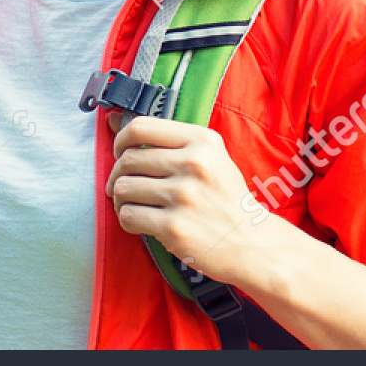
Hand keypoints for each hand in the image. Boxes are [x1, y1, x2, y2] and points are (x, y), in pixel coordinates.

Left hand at [104, 111, 270, 286]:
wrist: (253, 244)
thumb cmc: (226, 199)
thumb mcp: (210, 158)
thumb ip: (167, 141)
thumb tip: (112, 122)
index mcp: (202, 141)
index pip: (141, 127)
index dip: (122, 140)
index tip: (121, 152)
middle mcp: (194, 164)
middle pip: (128, 159)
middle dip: (118, 174)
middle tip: (124, 186)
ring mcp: (183, 196)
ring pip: (123, 187)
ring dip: (120, 199)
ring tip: (132, 205)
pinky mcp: (173, 226)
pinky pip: (128, 215)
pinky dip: (127, 219)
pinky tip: (140, 222)